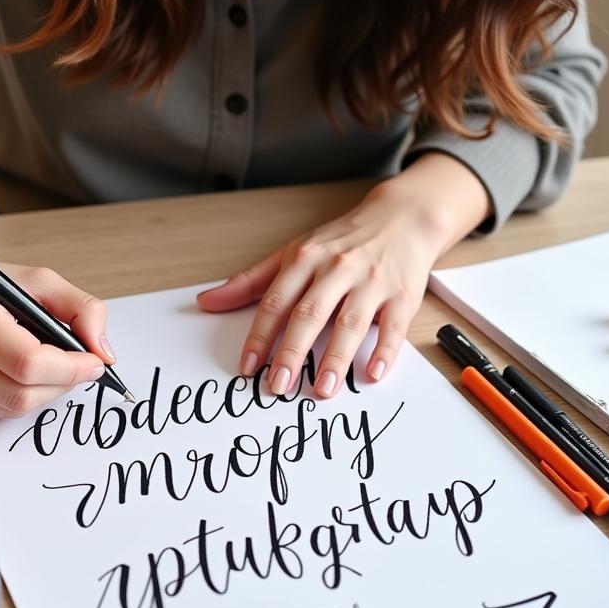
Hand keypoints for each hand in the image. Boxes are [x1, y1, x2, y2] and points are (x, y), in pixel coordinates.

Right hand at [0, 228, 113, 417]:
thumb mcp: (34, 279)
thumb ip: (80, 308)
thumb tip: (104, 351)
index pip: (28, 362)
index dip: (70, 368)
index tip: (94, 362)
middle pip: (21, 394)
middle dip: (63, 384)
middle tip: (81, 366)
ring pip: (10, 409)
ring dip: (44, 393)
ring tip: (51, 367)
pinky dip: (17, 397)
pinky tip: (17, 373)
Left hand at [196, 155, 490, 397]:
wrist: (401, 218)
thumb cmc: (341, 241)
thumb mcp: (292, 253)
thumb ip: (250, 282)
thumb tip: (206, 302)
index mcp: (305, 259)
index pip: (276, 301)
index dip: (260, 335)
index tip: (247, 366)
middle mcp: (337, 269)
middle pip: (309, 314)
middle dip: (292, 352)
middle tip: (278, 386)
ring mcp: (371, 282)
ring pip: (349, 322)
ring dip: (335, 358)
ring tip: (322, 390)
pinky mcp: (402, 295)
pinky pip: (393, 327)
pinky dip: (384, 351)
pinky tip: (372, 373)